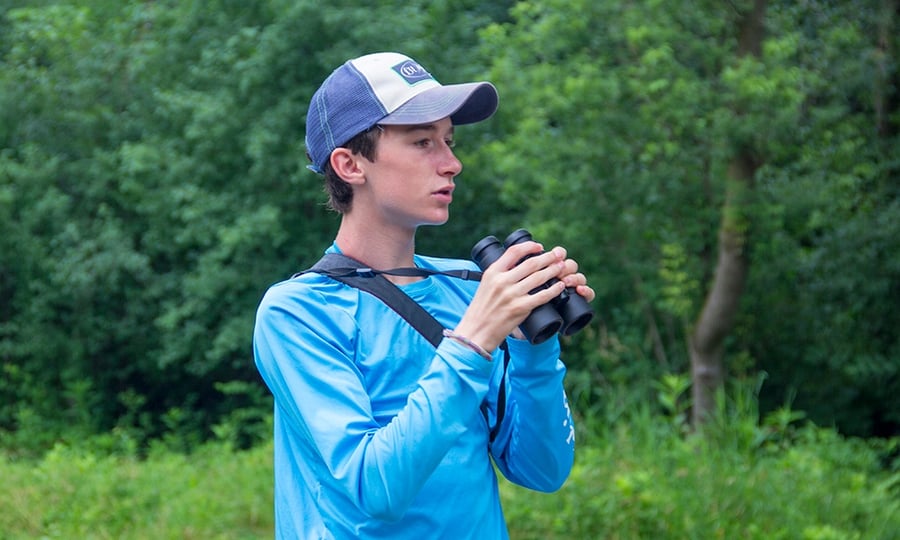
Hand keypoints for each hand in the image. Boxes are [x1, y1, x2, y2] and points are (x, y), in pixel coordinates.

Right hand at [453, 242, 593, 350]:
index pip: (514, 251)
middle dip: (548, 257)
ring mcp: (511, 295)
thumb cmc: (481, 310)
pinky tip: (560, 286)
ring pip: (538, 277)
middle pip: (530, 263)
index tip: (540, 247)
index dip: (530, 247)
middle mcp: (501, 281)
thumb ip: (499, 275)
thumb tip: (517, 265)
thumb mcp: (485, 285)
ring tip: (561, 267)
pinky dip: (554, 290)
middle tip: (558, 255)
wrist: (475, 332)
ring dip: (553, 270)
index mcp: (492, 272)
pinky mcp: (519, 308)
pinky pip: (542, 296)